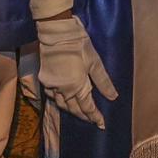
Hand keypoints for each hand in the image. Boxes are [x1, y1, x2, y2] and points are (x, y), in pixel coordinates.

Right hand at [36, 15, 116, 129]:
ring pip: (62, 104)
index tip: (101, 124)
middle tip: (93, 121)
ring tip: (81, 114)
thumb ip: (103, 82)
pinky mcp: (44, 79)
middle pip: (74, 109)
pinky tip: (64, 101)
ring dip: (72, 111)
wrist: (56, 33)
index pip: (87, 107)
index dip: (95, 116)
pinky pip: (52, 96)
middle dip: (84, 116)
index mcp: (76, 86)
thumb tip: (113, 97)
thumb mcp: (95, 62)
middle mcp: (62, 89)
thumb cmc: (78, 45)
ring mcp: (51, 85)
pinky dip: (60, 101)